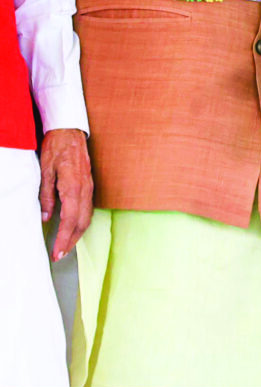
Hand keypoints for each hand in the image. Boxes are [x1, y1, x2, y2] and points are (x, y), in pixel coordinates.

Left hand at [38, 128, 91, 261]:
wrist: (70, 131)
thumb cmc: (56, 147)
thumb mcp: (45, 170)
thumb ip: (46, 194)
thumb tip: (47, 216)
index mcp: (73, 186)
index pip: (70, 219)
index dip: (63, 238)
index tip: (57, 251)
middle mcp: (85, 189)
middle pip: (82, 222)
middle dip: (71, 241)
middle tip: (60, 255)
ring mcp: (89, 187)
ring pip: (87, 217)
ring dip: (77, 234)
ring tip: (65, 246)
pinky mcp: (89, 185)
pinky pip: (88, 209)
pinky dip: (81, 223)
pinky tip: (73, 229)